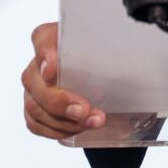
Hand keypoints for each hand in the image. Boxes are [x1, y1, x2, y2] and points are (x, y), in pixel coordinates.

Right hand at [22, 21, 105, 142]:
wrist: (99, 74)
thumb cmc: (102, 56)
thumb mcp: (108, 46)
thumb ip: (114, 45)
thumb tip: (134, 54)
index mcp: (53, 38)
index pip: (42, 39)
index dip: (45, 55)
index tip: (53, 71)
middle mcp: (37, 62)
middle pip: (34, 81)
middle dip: (60, 100)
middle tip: (84, 110)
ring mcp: (33, 87)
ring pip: (34, 106)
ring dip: (63, 120)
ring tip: (91, 123)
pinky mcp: (34, 107)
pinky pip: (35, 123)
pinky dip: (56, 130)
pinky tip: (77, 129)